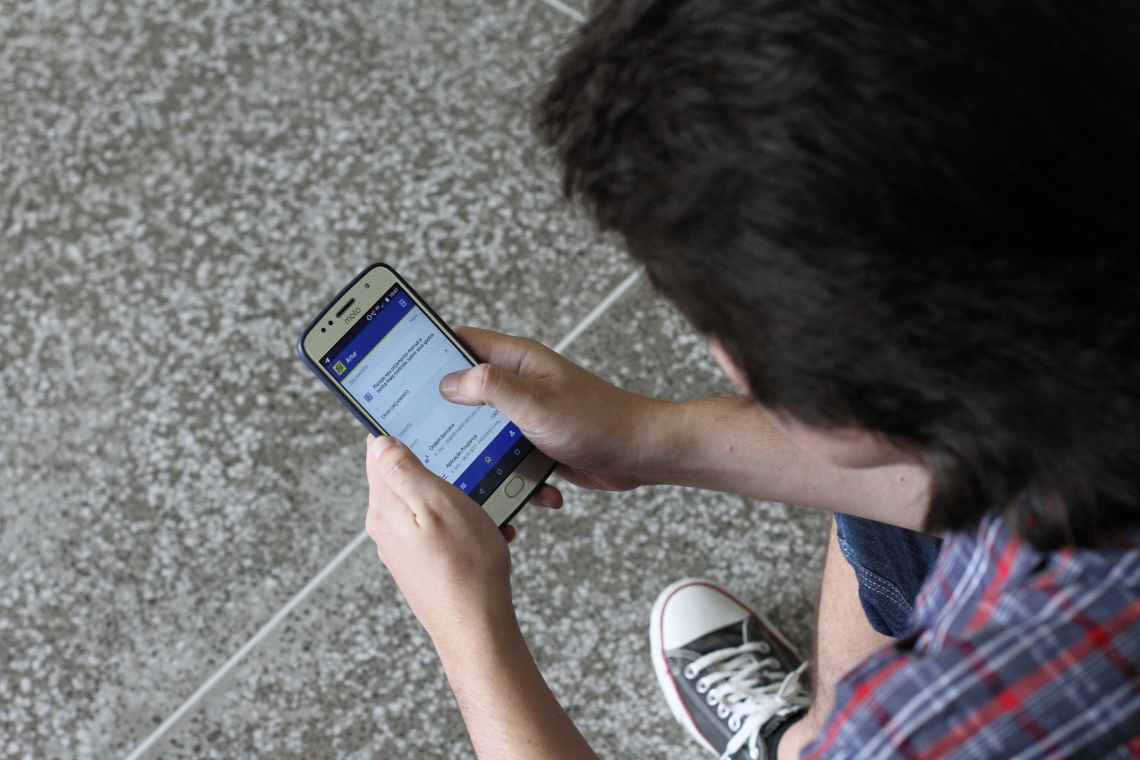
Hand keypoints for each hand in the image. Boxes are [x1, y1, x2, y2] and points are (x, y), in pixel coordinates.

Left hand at [365, 434, 518, 645]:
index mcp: (385, 508)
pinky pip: (440, 529)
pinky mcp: (421, 563)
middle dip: (438, 466)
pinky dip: (464, 524)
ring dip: (458, 497)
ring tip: (486, 506)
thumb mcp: (439, 505)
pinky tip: (489, 532)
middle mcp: (386, 527)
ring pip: (427, 503)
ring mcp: (403, 548)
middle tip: (469, 462)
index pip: (378, 451)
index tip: (421, 416)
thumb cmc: (466, 568)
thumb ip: (405, 471)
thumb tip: (379, 441)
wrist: (477, 631)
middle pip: (405, 476)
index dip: (397, 429)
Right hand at [440, 327, 663, 492]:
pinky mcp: (537, 443)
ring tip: (473, 474)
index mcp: (517, 360)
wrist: (642, 454)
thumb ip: (490, 387)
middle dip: (444, 413)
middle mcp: (519, 383)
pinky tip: (531, 490)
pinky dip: (512, 477)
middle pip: (464, 391)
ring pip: (483, 431)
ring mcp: (527, 414)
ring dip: (479, 455)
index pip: (461, 341)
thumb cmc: (598, 421)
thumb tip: (448, 381)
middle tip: (419, 432)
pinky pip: (508, 459)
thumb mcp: (535, 402)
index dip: (428, 348)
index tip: (398, 366)